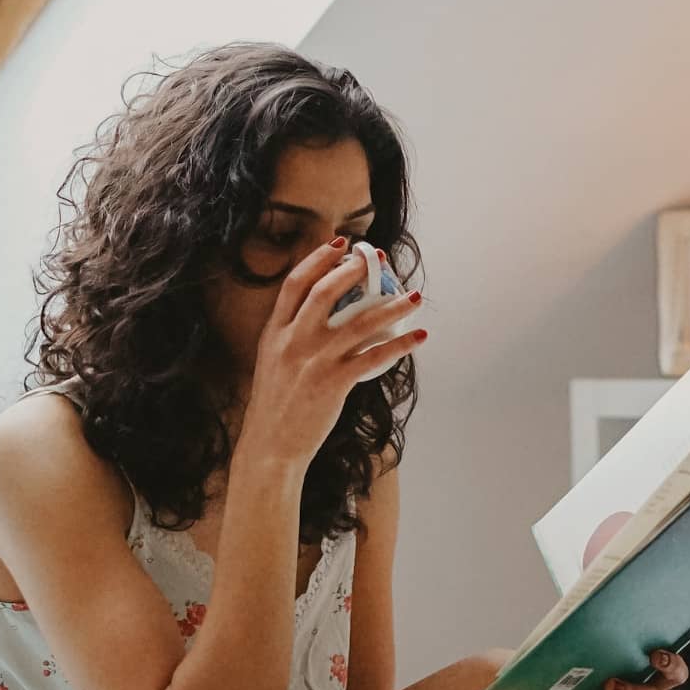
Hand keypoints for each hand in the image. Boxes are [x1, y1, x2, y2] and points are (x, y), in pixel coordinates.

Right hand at [242, 238, 426, 466]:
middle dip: (355, 271)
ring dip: (391, 307)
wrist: (271, 445)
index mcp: (275, 332)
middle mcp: (293, 341)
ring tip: (414, 297)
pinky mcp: (333, 383)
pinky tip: (418, 338)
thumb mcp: (273, 360)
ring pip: (359, 323)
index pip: (296, 284)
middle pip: (325, 293)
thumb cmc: (276, 405)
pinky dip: (400, 346)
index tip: (341, 244)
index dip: (318, 259)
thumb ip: (293, 334)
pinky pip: (374, 357)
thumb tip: (325, 314)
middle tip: (380, 260)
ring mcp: (314, 361)